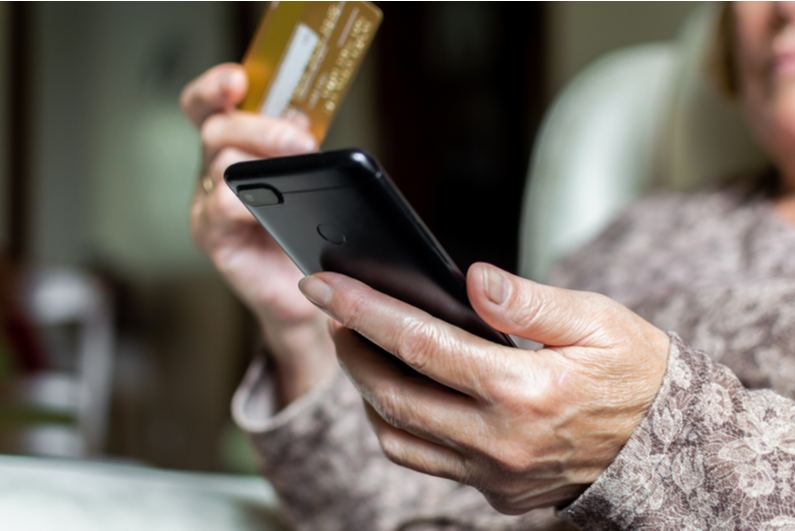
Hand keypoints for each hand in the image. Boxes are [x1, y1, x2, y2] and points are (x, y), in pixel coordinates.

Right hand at [181, 63, 335, 403]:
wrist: (308, 296)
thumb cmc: (308, 235)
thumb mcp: (307, 182)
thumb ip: (297, 150)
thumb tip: (303, 120)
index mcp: (235, 151)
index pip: (210, 107)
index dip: (215, 87)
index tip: (237, 78)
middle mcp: (214, 173)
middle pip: (216, 128)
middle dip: (260, 126)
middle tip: (300, 140)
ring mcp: (208, 205)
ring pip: (220, 163)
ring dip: (261, 157)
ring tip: (299, 163)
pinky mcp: (212, 238)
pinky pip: (220, 208)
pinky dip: (244, 201)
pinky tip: (267, 205)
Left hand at [297, 263, 668, 513]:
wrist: (667, 445)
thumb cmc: (635, 374)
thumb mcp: (596, 321)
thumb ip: (528, 301)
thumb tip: (472, 279)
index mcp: (523, 391)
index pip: (419, 343)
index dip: (363, 309)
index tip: (323, 285)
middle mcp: (499, 440)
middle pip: (392, 393)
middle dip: (349, 348)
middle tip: (333, 311)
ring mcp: (493, 473)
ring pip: (398, 436)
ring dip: (365, 390)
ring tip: (360, 348)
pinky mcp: (495, 491)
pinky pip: (425, 461)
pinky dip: (397, 425)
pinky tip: (398, 392)